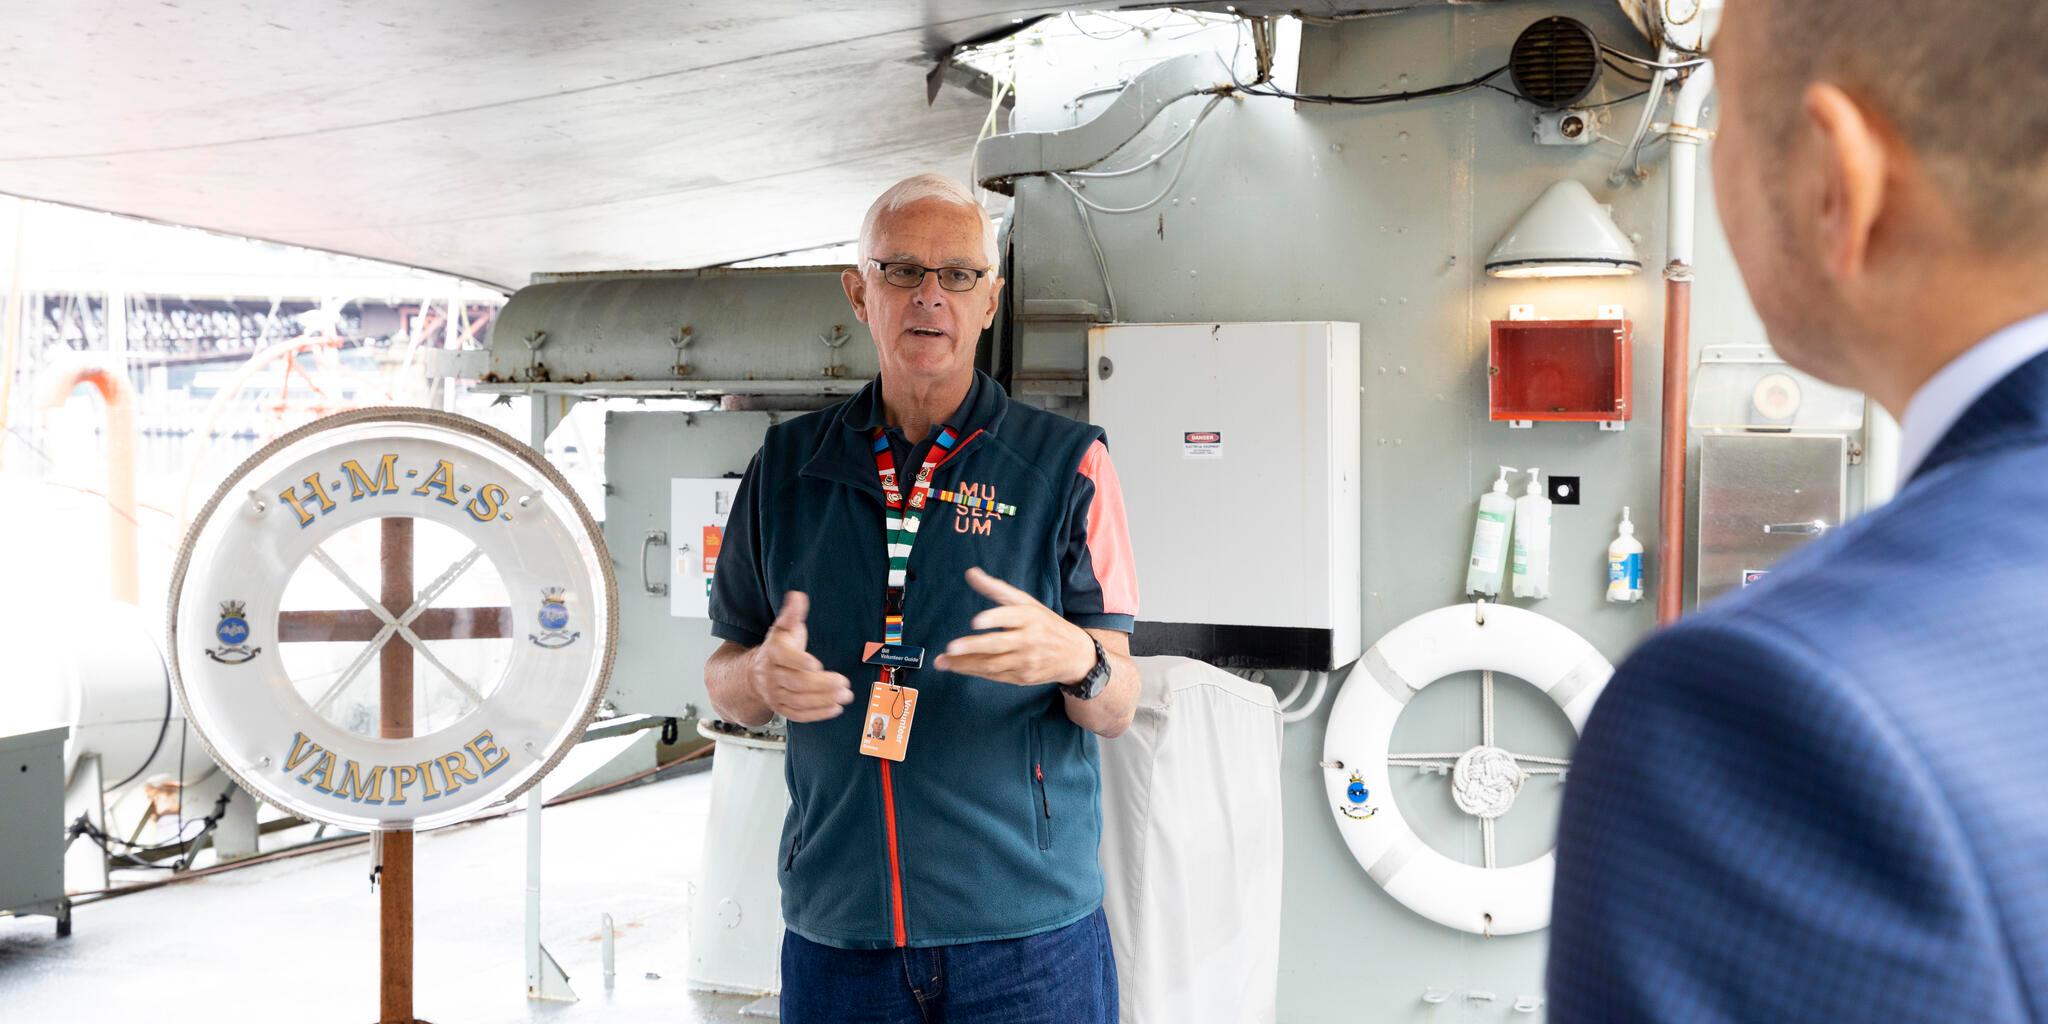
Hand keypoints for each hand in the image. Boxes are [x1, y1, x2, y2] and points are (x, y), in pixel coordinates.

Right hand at [748, 591, 854, 721]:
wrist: (754, 673)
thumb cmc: (777, 648)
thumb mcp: (783, 628)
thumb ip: (792, 613)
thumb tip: (797, 596)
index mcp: (772, 652)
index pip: (784, 657)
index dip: (800, 661)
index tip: (817, 664)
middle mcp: (771, 675)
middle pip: (796, 682)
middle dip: (822, 684)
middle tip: (844, 683)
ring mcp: (775, 694)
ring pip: (798, 700)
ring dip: (823, 700)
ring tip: (845, 695)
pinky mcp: (781, 708)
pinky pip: (798, 715)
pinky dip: (816, 714)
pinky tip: (835, 709)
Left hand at [932, 568, 1094, 685]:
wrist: (1075, 654)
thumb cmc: (1045, 623)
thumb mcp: (1026, 602)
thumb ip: (997, 589)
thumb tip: (970, 573)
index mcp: (1030, 616)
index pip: (1011, 616)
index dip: (994, 618)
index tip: (976, 621)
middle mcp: (1029, 639)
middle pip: (998, 644)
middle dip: (973, 647)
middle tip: (951, 647)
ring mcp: (1026, 661)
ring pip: (992, 664)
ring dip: (966, 664)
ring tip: (943, 662)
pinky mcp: (1023, 677)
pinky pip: (995, 675)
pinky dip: (976, 672)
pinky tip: (959, 668)